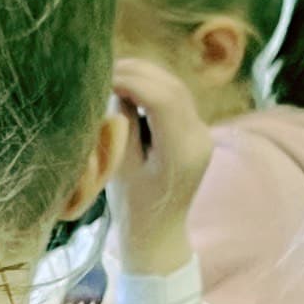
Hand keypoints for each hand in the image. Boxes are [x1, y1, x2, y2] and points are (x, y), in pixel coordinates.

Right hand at [108, 55, 218, 277]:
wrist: (159, 233)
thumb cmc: (132, 207)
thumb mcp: (119, 166)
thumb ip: (121, 124)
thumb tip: (114, 87)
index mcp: (180, 153)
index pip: (161, 99)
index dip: (130, 81)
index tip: (101, 78)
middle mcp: (198, 139)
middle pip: (172, 87)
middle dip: (137, 72)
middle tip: (103, 69)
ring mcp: (202, 134)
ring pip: (176, 88)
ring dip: (145, 76)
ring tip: (112, 75)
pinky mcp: (197, 132)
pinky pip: (177, 98)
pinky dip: (152, 87)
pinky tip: (128, 89)